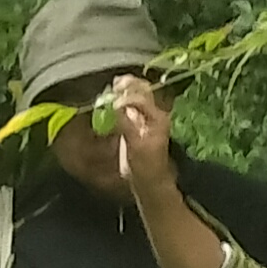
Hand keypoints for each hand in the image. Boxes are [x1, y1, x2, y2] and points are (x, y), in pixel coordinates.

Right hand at [104, 75, 179, 193]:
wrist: (149, 182)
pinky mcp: (135, 125)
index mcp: (157, 117)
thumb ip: (126, 124)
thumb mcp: (136, 146)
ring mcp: (144, 118)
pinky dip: (117, 103)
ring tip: (110, 91)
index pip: (141, 97)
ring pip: (134, 96)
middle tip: (112, 85)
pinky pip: (127, 107)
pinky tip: (109, 103)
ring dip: (122, 91)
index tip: (112, 99)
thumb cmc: (146, 167)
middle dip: (126, 85)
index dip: (126, 95)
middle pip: (140, 90)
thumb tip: (115, 106)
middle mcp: (152, 114)